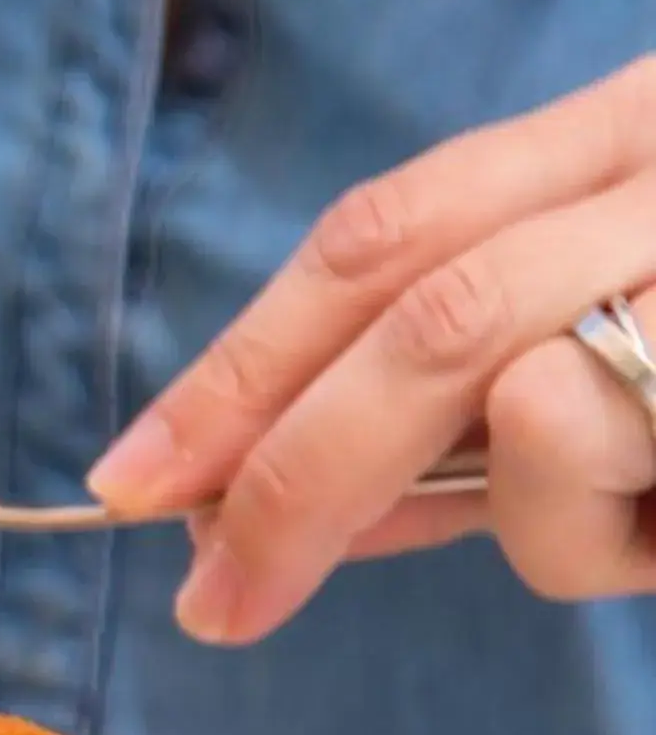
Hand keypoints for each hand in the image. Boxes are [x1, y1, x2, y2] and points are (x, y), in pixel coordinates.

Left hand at [89, 60, 655, 644]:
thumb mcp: (603, 344)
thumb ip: (448, 413)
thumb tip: (244, 512)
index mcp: (619, 136)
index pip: (379, 235)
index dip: (239, 364)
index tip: (131, 479)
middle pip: (422, 315)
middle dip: (289, 470)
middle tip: (211, 599)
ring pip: (537, 405)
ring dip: (529, 508)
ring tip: (645, 522)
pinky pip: (625, 497)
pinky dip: (631, 538)